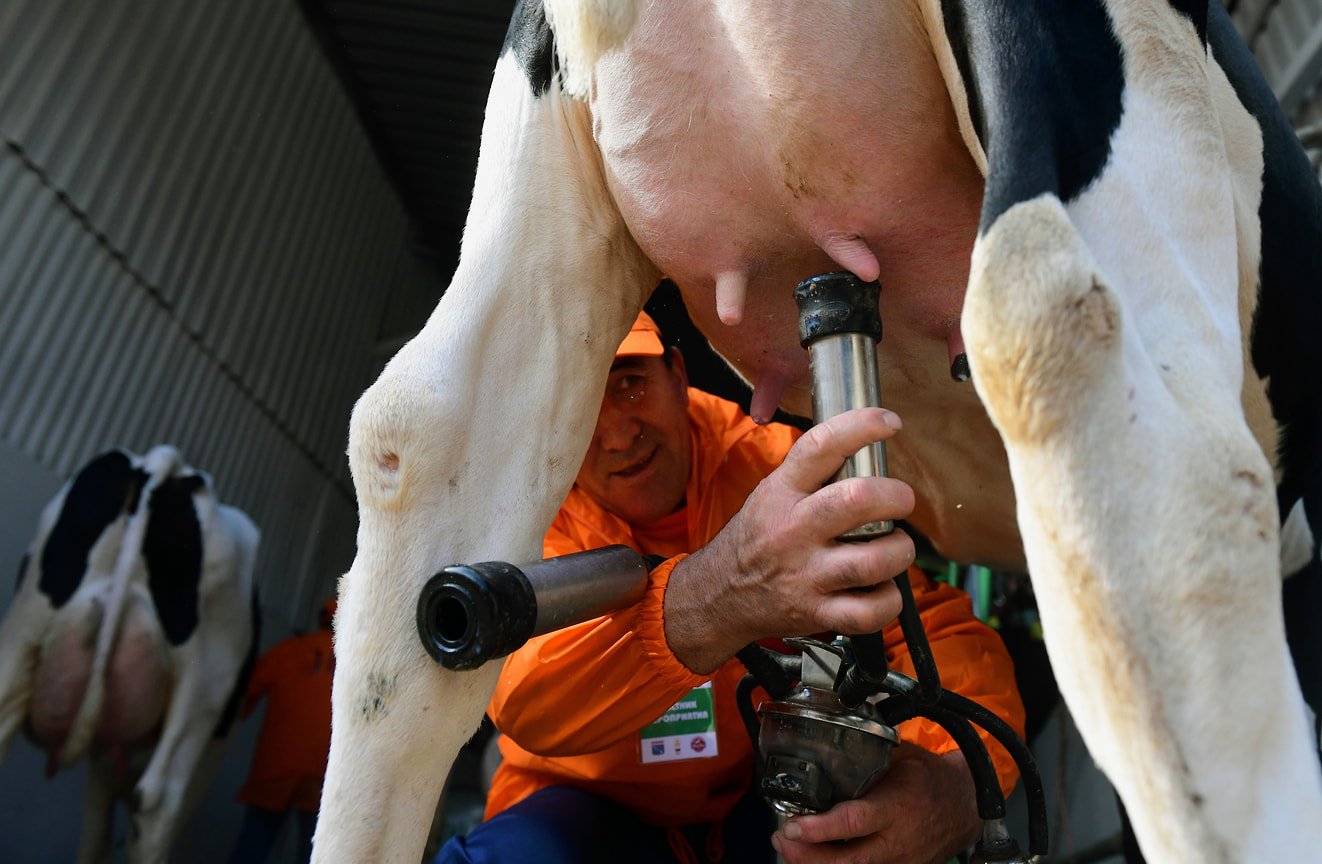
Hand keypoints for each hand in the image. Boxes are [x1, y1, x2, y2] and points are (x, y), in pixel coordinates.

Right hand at [664, 407, 915, 672]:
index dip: (863, 426)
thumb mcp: (770, 494)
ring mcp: (805, 575)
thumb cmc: (757, 539)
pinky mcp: (816, 613)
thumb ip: (811, 474)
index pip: (821, 445)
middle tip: (901, 500)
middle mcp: (793, 531)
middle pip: (858, 501)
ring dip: (900, 550)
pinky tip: (882, 587)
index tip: (889, 422)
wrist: (719, 595)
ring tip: (895, 547)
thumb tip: (867, 449)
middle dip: (895, 496)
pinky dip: (889, 599)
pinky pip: (870, 612)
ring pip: (874, 560)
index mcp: (782, 493)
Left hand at [771, 746, 981, 863]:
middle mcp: (896, 841)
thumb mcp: (900, 757)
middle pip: (845, 862)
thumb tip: (827, 745)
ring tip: (789, 846)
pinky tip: (815, 854)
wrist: (967, 806)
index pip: (853, 823)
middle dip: (806, 856)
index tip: (791, 825)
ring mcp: (898, 861)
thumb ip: (866, 758)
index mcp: (896, 807)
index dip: (818, 828)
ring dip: (815, 863)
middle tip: (781, 839)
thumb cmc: (932, 779)